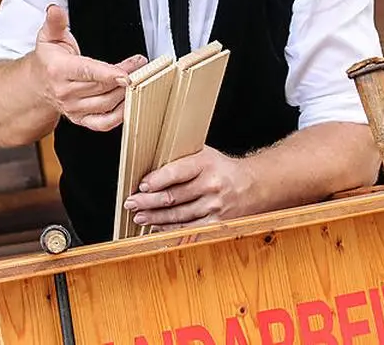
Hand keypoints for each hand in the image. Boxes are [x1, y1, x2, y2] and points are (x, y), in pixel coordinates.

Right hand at [32, 4, 146, 131]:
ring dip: (126, 91)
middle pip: (101, 86)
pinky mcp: (80, 119)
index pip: (86, 71)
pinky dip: (119, 116)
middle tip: (140, 64)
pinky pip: (103, 123)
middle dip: (125, 75)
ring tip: (137, 77)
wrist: (38, 84)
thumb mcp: (49, 36)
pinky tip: (129, 102)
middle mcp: (65, 92)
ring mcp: (73, 108)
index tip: (126, 73)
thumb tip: (55, 9)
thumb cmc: (48, 60)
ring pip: (106, 103)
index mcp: (58, 70)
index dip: (108, 73)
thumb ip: (55, 22)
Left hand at [123, 146, 255, 230]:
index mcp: (206, 163)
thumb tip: (148, 168)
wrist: (253, 185)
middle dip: (147, 202)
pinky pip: (188, 228)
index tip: (141, 185)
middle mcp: (212, 185)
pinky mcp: (217, 223)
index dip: (156, 181)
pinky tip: (156, 226)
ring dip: (154, 218)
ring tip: (139, 216)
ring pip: (177, 215)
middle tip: (131, 203)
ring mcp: (215, 206)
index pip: (176, 172)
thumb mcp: (204, 154)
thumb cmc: (221, 168)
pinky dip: (169, 229)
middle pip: (172, 197)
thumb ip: (180, 159)